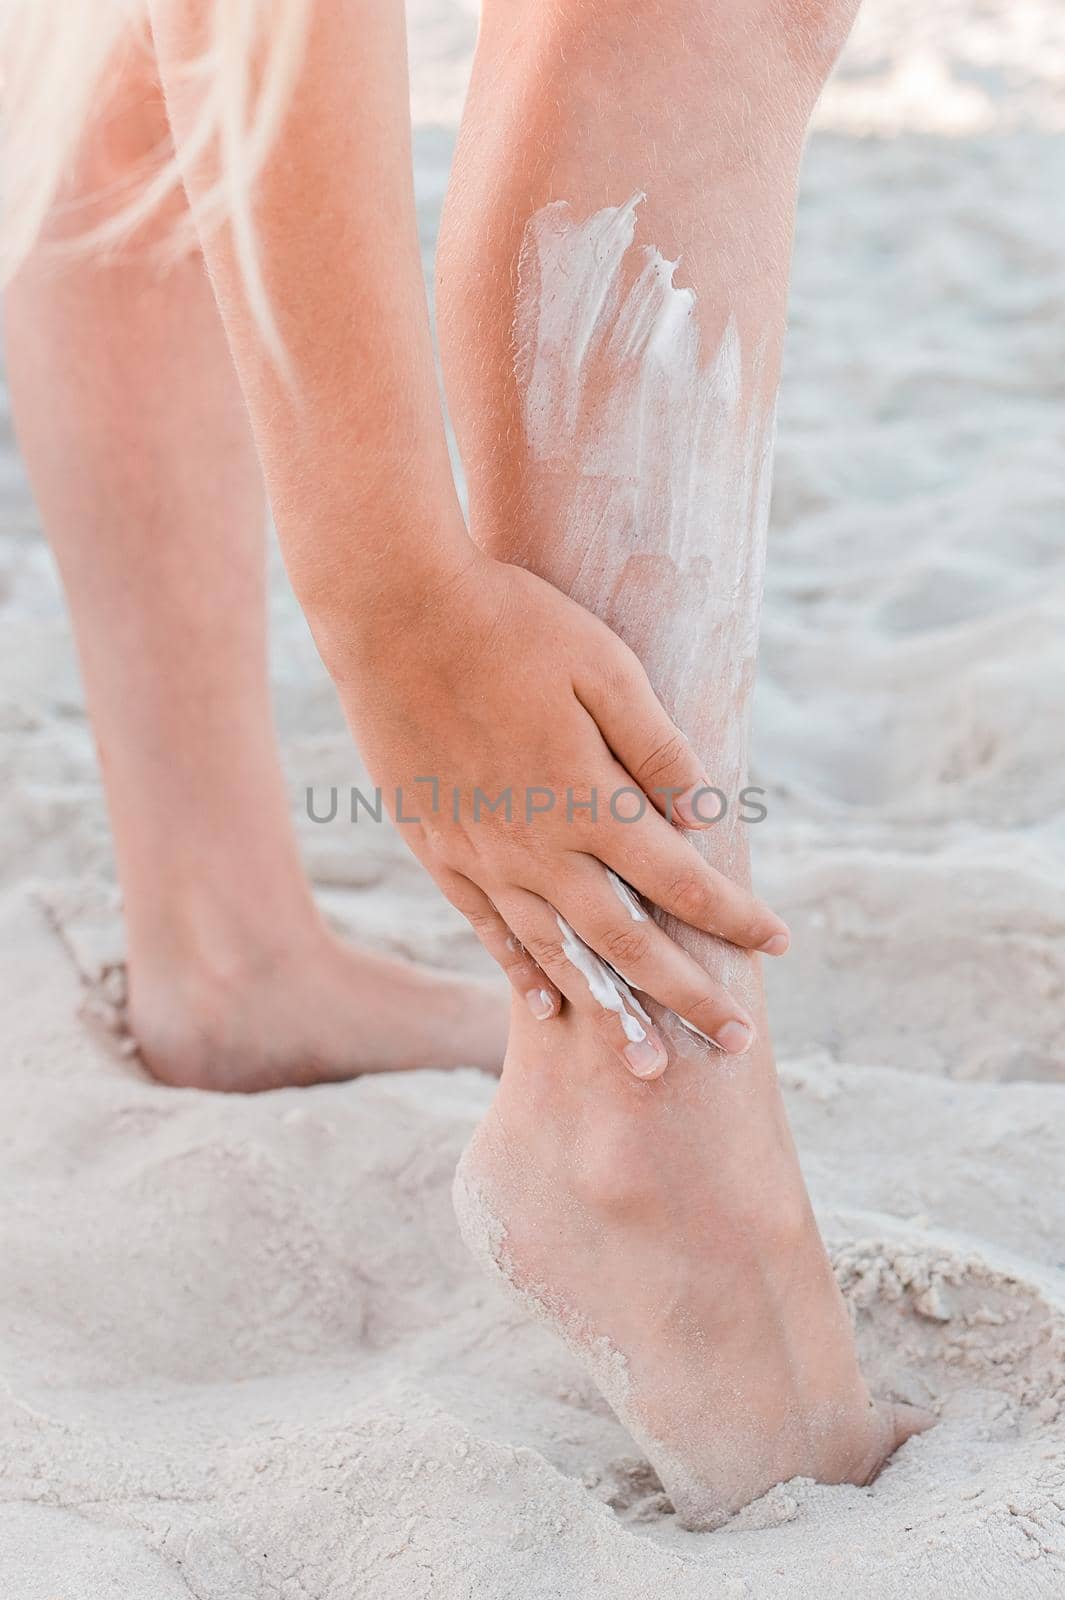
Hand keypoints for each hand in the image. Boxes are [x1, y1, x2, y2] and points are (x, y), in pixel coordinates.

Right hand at [325, 550, 788, 1079]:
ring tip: (643, 1061)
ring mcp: (482, 857)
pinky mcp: (438, 850)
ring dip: (608, 1010)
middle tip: (734, 1042)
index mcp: (589, 799)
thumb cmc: (511, 623)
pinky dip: (524, 975)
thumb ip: (657, 748)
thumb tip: (705, 818)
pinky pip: (489, 931)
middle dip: (686, 995)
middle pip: (627, 944)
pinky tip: (549, 1008)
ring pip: (557, 954)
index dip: (734, 917)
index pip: (682, 881)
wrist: (392, 612)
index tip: (779, 944)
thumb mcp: (605, 666)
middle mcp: (538, 846)